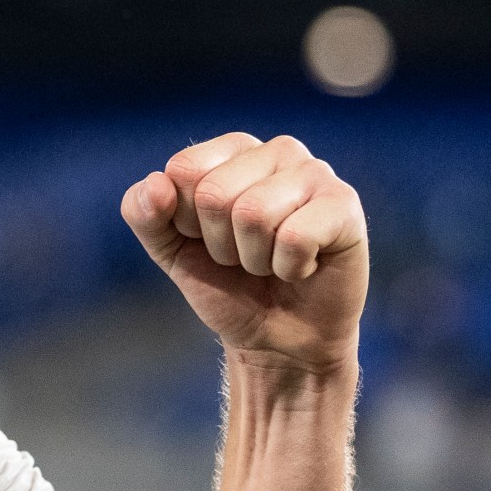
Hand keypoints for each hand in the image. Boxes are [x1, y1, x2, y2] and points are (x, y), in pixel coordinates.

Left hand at [121, 132, 367, 375]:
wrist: (279, 340)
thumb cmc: (227, 284)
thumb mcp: (170, 250)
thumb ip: (144, 213)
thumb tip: (157, 184)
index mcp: (233, 149)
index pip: (182, 171)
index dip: (185, 221)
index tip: (208, 239)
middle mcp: (278, 150)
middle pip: (214, 194)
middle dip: (220, 244)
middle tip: (245, 257)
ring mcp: (316, 173)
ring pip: (253, 214)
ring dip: (254, 258)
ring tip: (272, 262)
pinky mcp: (345, 204)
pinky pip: (294, 237)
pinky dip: (288, 267)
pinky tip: (303, 267)